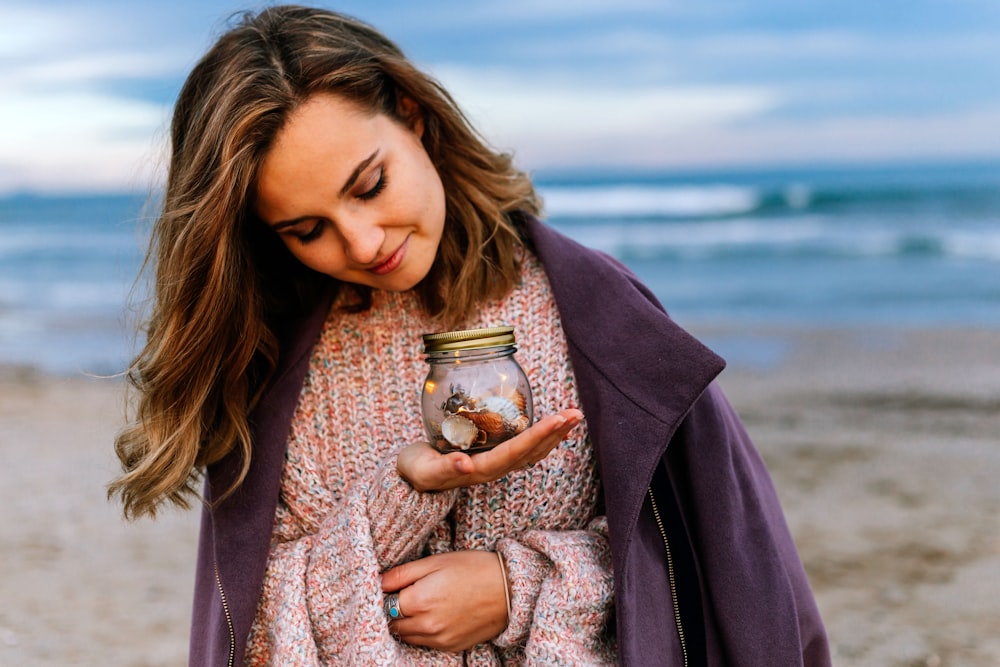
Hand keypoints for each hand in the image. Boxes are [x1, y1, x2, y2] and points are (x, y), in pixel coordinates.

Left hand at [381, 550, 507, 650]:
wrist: (510, 590)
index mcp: (419, 601)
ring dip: (405, 623)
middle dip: (392, 610)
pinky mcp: (451, 647)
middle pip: (392, 624)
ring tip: (420, 604)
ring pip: (406, 636)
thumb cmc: (473, 568)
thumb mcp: (436, 562)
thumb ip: (402, 574)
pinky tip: (433, 615)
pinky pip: (425, 643)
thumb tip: (377, 581)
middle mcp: (426, 625)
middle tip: (403, 594)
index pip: (383, 603)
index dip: (384, 593)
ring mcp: (439, 639)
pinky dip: (422, 632)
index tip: (390, 586)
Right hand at [397, 409, 582, 491]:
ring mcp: (496, 464)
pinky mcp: (495, 456)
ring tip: (575, 416)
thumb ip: (443, 469)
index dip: (538, 436)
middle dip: (555, 432)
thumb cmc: (415, 470)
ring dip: (555, 434)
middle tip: (576, 413)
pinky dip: (543, 434)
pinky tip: (555, 424)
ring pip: (533, 450)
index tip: (559, 419)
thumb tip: (465, 464)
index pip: (515, 452)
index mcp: (480, 470)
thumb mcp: (423, 470)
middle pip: (531, 452)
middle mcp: (493, 469)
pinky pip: (525, 446)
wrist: (411, 476)